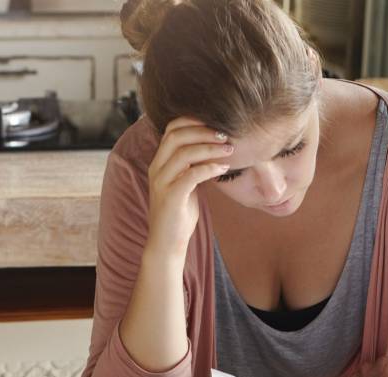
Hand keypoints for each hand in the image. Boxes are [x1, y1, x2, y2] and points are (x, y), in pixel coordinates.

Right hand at [145, 117, 234, 257]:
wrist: (167, 243)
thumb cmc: (180, 213)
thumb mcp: (186, 183)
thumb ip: (192, 165)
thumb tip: (213, 148)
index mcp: (159, 162)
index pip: (171, 129)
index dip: (193, 121)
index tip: (217, 124)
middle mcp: (156, 168)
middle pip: (176, 135)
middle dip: (203, 131)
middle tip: (226, 136)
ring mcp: (161, 182)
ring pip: (184, 153)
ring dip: (210, 148)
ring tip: (230, 150)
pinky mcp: (170, 197)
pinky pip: (191, 175)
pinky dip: (210, 168)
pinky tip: (224, 168)